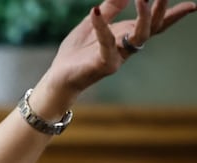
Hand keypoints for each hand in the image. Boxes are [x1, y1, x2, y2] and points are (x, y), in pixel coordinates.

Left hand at [41, 0, 194, 97]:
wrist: (58, 77)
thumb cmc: (76, 52)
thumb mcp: (94, 22)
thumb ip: (111, 7)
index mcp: (127, 35)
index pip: (157, 24)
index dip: (175, 15)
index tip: (193, 6)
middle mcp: (127, 46)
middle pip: (153, 28)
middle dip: (161, 10)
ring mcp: (118, 56)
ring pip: (139, 37)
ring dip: (143, 17)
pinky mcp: (103, 64)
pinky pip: (106, 44)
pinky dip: (101, 26)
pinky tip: (95, 11)